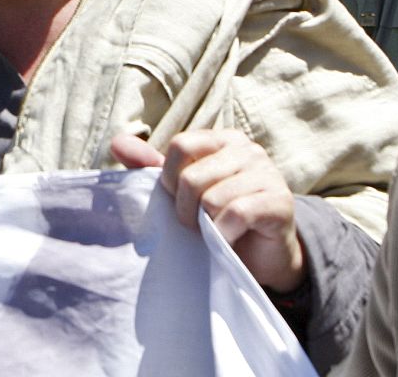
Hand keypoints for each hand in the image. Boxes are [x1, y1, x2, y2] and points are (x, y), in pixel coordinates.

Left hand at [112, 130, 304, 292]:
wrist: (263, 256)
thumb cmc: (219, 218)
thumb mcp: (184, 190)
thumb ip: (152, 166)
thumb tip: (117, 142)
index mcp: (222, 140)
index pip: (180, 145)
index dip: (169, 179)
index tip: (176, 200)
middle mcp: (247, 149)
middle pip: (191, 176)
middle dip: (185, 210)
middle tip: (197, 225)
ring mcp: (267, 173)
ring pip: (212, 198)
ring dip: (206, 226)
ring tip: (214, 232)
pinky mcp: (280, 202)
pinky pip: (236, 214)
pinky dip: (224, 235)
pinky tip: (228, 241)